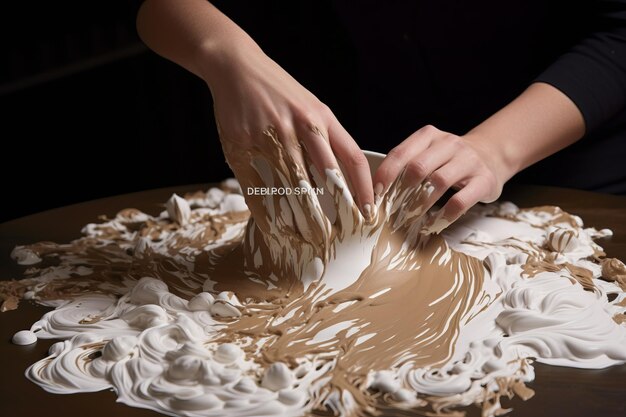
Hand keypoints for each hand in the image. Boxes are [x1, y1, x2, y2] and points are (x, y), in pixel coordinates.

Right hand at [202, 42, 374, 222]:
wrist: (238, 68)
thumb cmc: (279, 93)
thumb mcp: (310, 107)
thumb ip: (326, 139)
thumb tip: (342, 180)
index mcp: (323, 117)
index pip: (353, 157)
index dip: (364, 188)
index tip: (369, 212)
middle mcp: (301, 125)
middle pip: (325, 176)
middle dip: (334, 209)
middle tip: (336, 237)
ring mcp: (272, 134)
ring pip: (292, 183)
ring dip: (300, 215)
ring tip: (305, 238)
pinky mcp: (244, 143)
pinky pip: (257, 183)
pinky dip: (265, 208)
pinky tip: (271, 225)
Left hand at [373, 125, 510, 233]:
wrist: (491, 155)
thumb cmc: (449, 160)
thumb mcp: (428, 153)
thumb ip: (406, 165)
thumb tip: (376, 191)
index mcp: (429, 136)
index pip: (401, 153)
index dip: (385, 175)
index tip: (375, 194)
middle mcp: (449, 144)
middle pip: (419, 167)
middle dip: (401, 192)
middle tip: (391, 211)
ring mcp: (469, 161)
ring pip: (439, 183)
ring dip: (420, 205)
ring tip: (409, 220)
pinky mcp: (484, 180)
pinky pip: (460, 201)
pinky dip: (443, 216)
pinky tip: (433, 224)